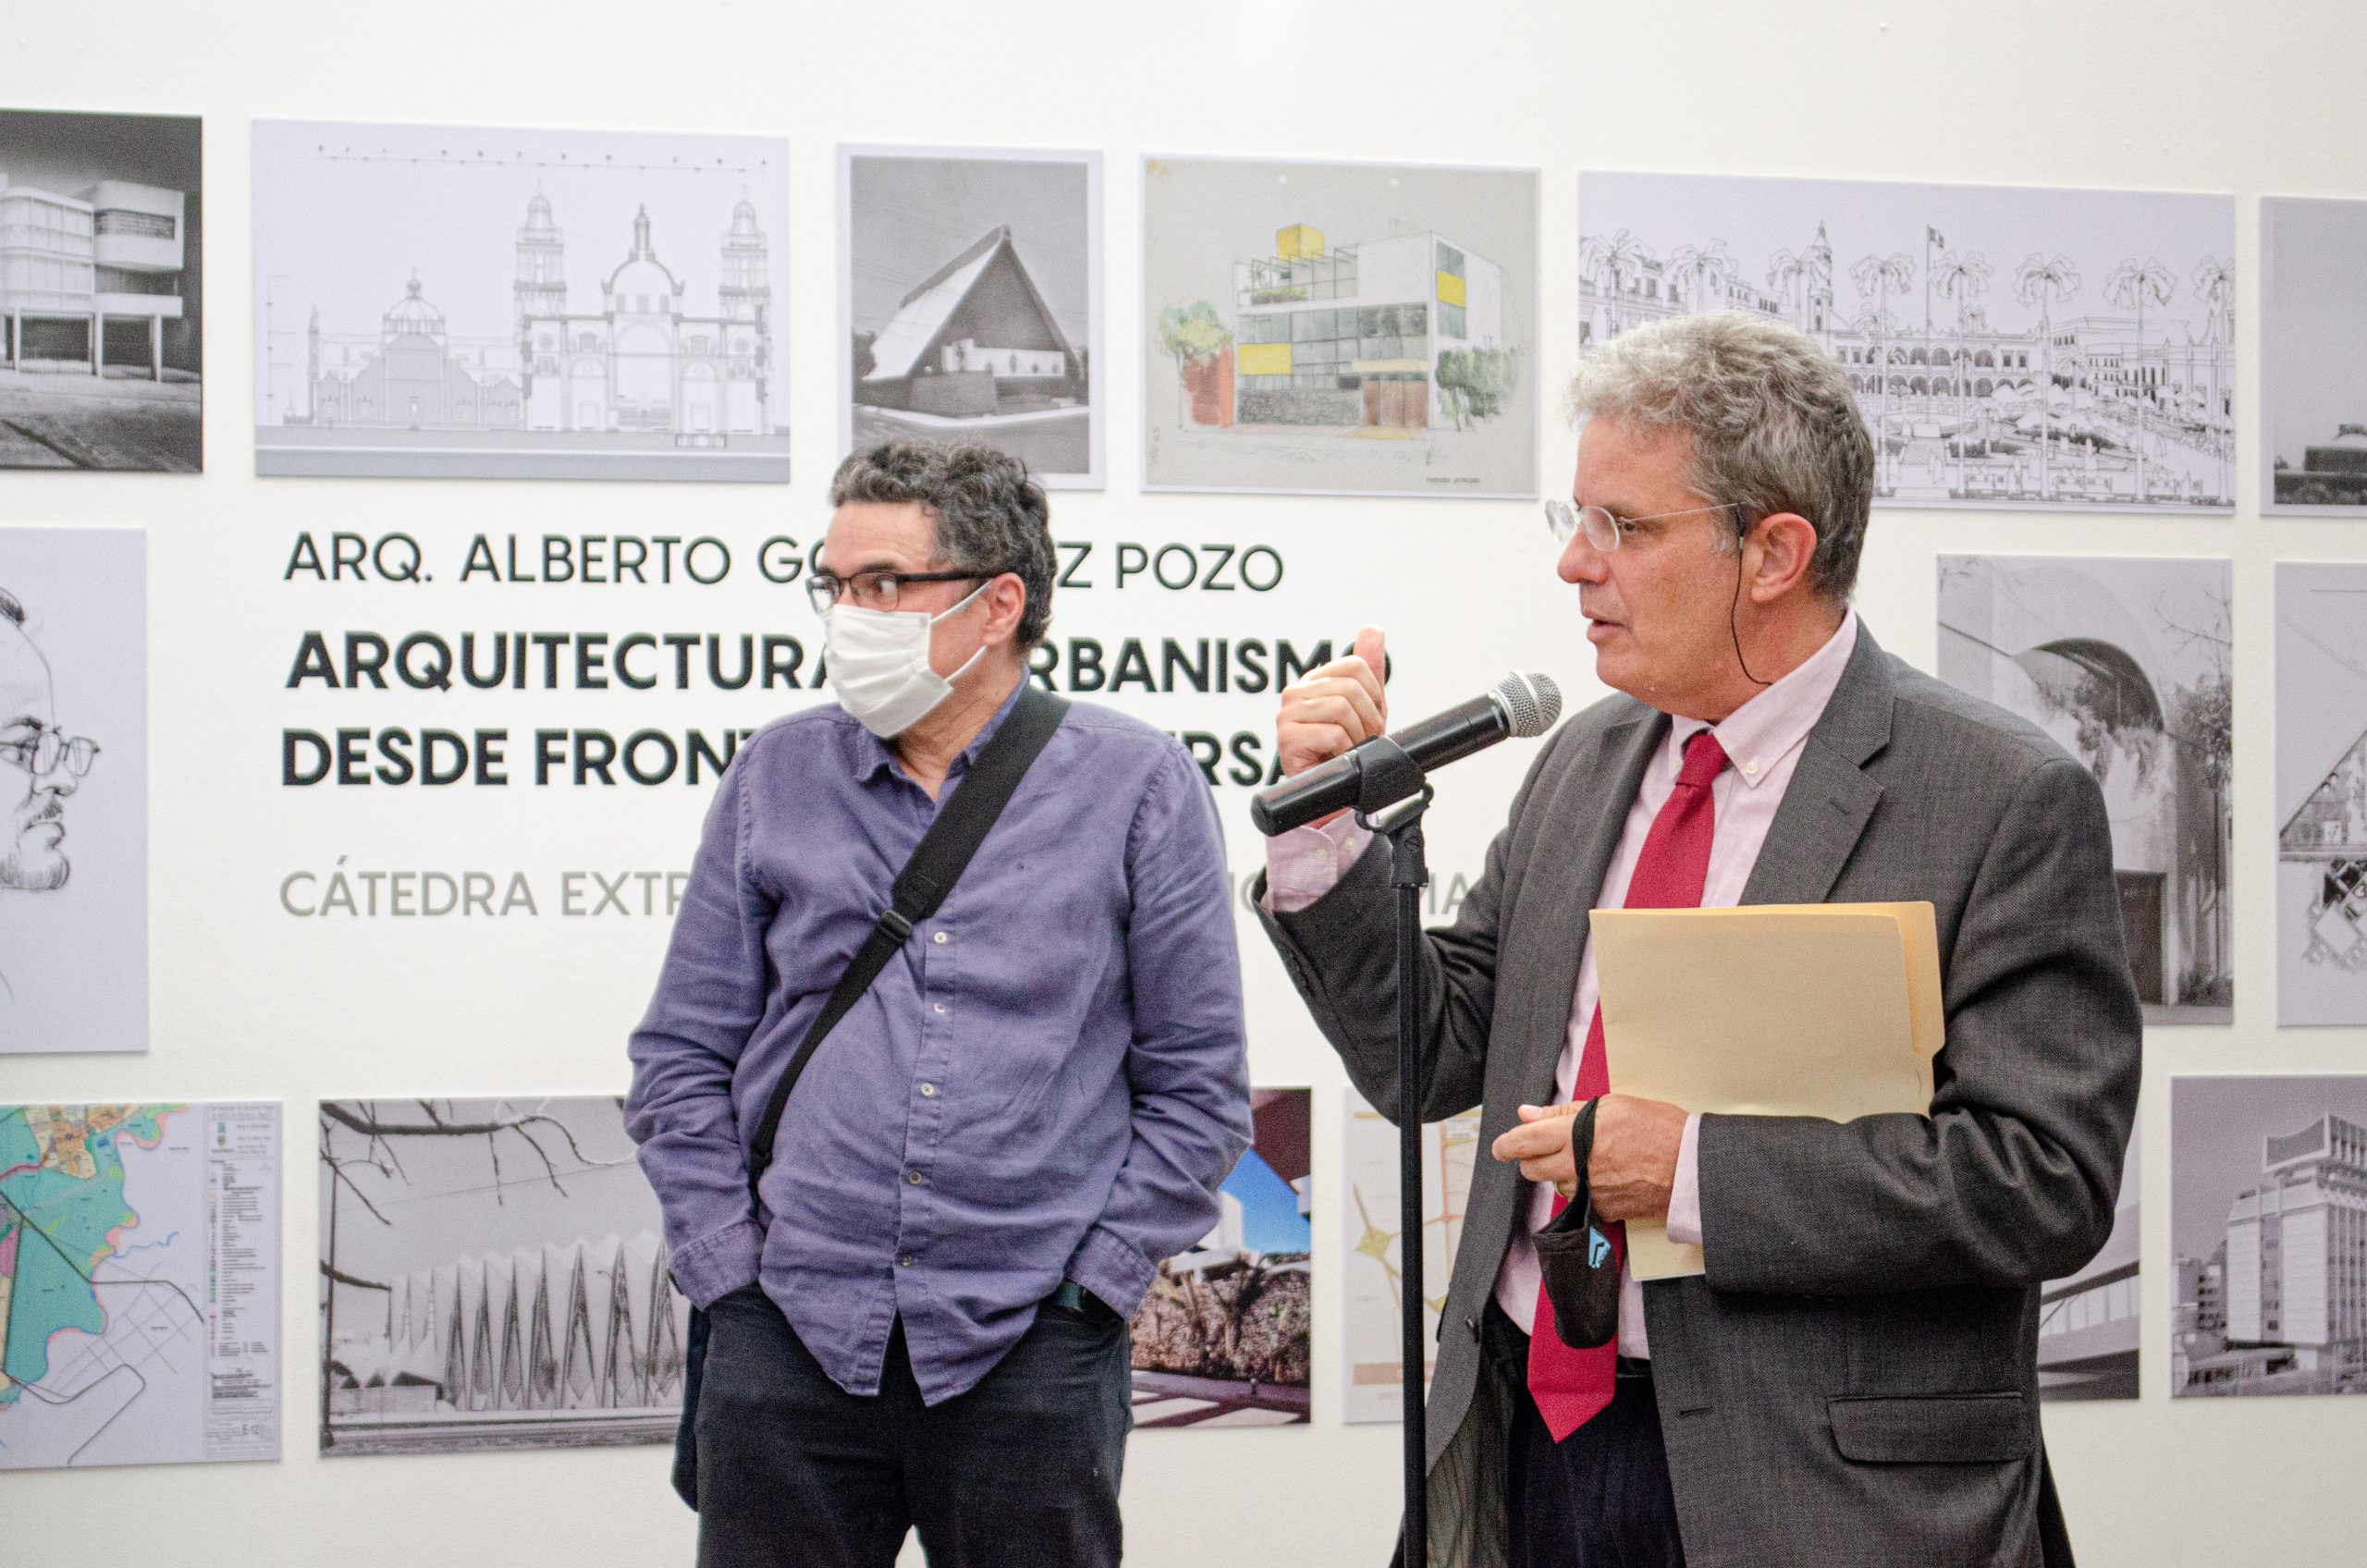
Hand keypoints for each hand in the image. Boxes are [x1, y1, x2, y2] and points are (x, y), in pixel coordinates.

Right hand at [1274, 627, 1388, 810]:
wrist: (1331, 795)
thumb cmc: (1344, 751)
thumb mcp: (1364, 705)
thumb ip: (1367, 666)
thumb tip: (1372, 629)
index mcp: (1313, 681)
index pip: (1355, 666)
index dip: (1373, 696)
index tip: (1367, 719)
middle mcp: (1295, 693)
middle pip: (1351, 687)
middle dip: (1368, 718)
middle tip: (1360, 739)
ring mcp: (1288, 714)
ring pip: (1342, 708)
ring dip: (1356, 736)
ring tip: (1347, 748)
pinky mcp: (1287, 737)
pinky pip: (1334, 732)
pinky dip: (1345, 749)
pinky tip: (1335, 758)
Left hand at [1488, 1094, 1686, 1221]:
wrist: (1692, 1168)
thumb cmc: (1658, 1128)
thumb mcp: (1611, 1107)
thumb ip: (1563, 1112)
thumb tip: (1526, 1113)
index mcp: (1577, 1134)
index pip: (1525, 1141)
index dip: (1506, 1144)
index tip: (1500, 1146)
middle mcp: (1577, 1166)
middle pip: (1532, 1169)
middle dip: (1531, 1159)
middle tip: (1545, 1149)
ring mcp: (1589, 1191)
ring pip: (1555, 1185)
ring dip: (1559, 1173)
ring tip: (1587, 1158)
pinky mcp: (1602, 1210)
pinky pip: (1578, 1199)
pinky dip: (1582, 1188)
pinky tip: (1603, 1175)